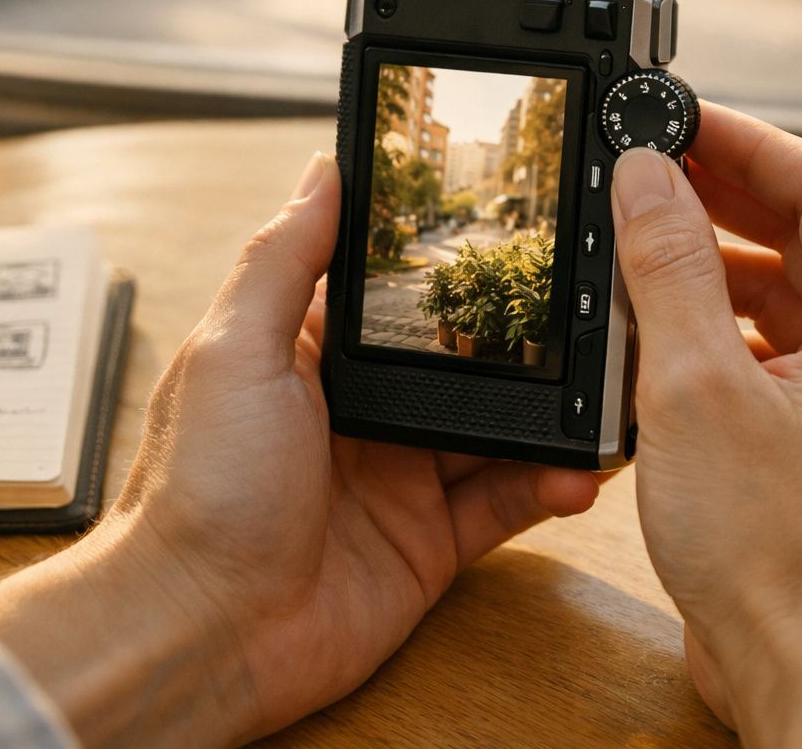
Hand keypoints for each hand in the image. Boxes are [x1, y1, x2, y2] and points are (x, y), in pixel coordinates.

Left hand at [0, 152, 600, 747]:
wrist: (202, 633)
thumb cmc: (195, 490)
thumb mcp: (234, 350)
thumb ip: (285, 260)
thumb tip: (325, 169)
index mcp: (313, 354)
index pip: (398, 293)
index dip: (452, 265)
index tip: (515, 230)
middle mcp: (362, 410)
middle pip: (464, 359)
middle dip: (524, 339)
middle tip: (590, 308)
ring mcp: (401, 476)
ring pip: (500, 428)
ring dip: (552, 412)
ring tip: (606, 386)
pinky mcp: (430, 541)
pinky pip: (506, 502)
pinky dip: (549, 484)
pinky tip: (582, 469)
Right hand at [609, 106, 801, 747]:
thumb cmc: (778, 556)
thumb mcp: (698, 387)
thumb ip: (670, 269)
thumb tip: (649, 177)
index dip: (755, 144)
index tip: (684, 119)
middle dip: (731, 199)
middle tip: (654, 169)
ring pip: (793, 302)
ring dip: (720, 268)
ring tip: (645, 245)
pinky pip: (779, 357)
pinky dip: (723, 332)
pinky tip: (661, 337)